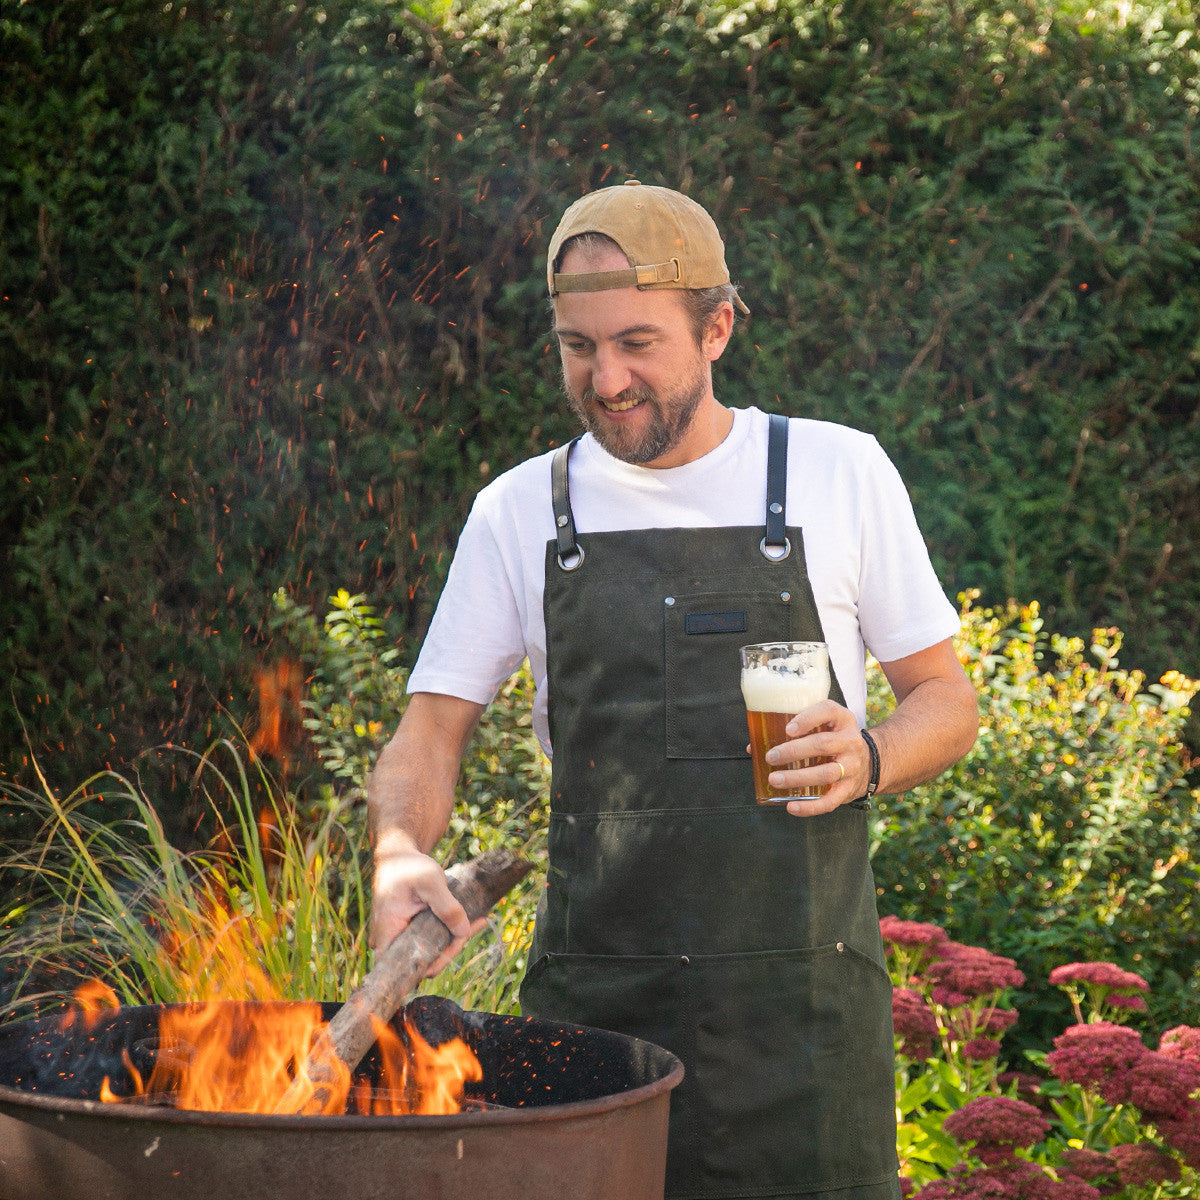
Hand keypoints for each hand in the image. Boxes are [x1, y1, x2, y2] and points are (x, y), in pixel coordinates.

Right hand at [370, 848, 482, 976]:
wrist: (398, 856)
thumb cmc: (409, 866)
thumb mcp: (430, 881)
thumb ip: (446, 907)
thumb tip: (463, 932)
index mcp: (389, 931)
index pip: (402, 967)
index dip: (428, 967)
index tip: (451, 951)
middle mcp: (391, 939)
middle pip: (422, 959)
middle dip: (450, 948)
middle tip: (475, 925)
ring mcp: (401, 935)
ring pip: (429, 949)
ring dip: (453, 939)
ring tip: (479, 920)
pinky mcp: (411, 930)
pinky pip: (431, 938)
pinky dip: (449, 930)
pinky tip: (472, 920)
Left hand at [763, 698, 869, 816]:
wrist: (867, 763)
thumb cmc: (832, 740)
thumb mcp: (822, 726)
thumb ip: (791, 732)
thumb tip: (754, 746)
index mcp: (842, 719)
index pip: (828, 711)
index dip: (808, 718)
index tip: (787, 729)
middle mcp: (850, 741)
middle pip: (823, 744)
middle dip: (794, 751)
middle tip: (771, 757)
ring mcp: (852, 766)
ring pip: (826, 773)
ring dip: (798, 778)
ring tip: (775, 779)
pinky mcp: (849, 789)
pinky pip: (830, 801)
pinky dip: (810, 807)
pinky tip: (791, 806)